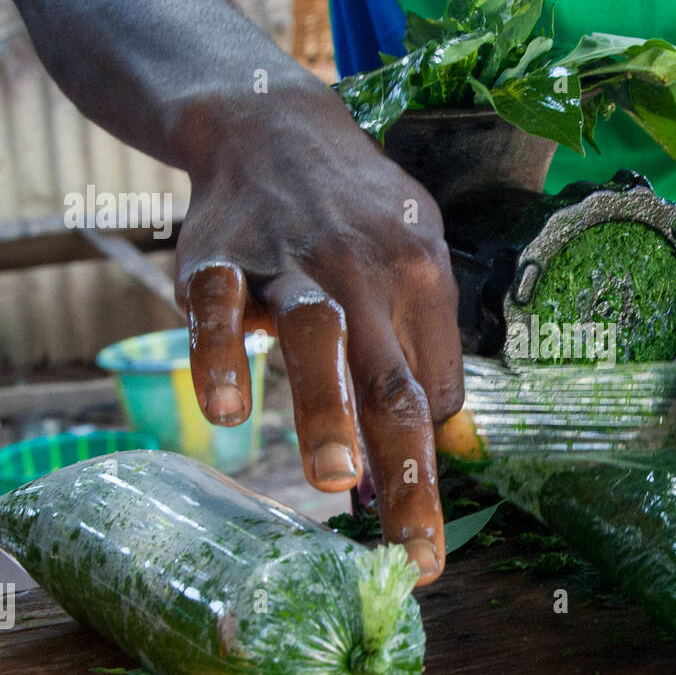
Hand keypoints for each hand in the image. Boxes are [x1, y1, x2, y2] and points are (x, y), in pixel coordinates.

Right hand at [174, 88, 462, 583]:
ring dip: (325, 409)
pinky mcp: (220, 257)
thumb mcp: (418, 259)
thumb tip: (457, 440)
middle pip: (394, 380)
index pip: (434, 390)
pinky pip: (219, 309)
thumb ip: (433, 348)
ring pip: (318, 338)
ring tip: (333, 479)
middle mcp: (367, 271)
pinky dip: (223, 356)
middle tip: (414, 550)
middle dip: (406, 472)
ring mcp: (293, 263)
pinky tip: (229, 412)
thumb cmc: (355, 212)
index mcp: (423, 278)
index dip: (427, 465)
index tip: (421, 537)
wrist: (272, 124)